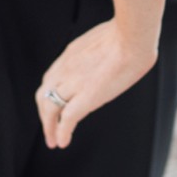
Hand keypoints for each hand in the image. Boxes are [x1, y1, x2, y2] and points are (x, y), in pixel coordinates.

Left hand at [37, 21, 156, 149]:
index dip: (50, 94)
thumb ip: (100, 49)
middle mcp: (66, 69)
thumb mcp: (105, 37)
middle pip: (44, 94)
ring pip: (50, 108)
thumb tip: (114, 53)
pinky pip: (67, 119)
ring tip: (53, 141)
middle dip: (44, 114)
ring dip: (49, 128)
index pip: (51, 77)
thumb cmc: (129, 34)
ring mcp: (74, 83)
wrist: (133, 36)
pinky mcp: (86, 97)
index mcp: (71, 54)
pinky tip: (63, 142)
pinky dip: (62, 132)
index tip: (54, 105)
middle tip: (49, 129)